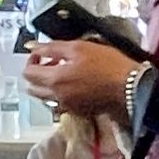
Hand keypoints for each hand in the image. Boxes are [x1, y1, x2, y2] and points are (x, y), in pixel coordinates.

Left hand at [24, 38, 139, 115]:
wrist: (130, 87)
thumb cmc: (108, 65)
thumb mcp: (79, 47)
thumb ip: (52, 47)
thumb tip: (32, 46)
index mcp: (54, 80)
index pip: (28, 72)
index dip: (32, 59)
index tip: (43, 53)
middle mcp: (57, 96)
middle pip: (32, 87)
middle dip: (38, 73)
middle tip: (52, 61)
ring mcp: (67, 106)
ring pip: (45, 96)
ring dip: (48, 84)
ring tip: (65, 71)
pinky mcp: (78, 111)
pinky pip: (60, 102)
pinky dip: (60, 92)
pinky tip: (76, 82)